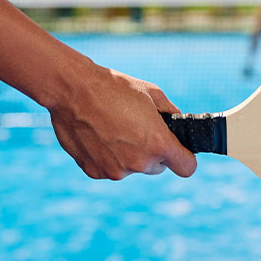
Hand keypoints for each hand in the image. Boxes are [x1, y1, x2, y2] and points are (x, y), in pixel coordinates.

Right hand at [49, 61, 196, 180]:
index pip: (186, 167)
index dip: (185, 158)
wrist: (73, 90)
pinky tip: (98, 135)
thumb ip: (171, 113)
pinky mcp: (95, 172)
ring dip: (128, 154)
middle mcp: (138, 163)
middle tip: (137, 129)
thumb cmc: (114, 88)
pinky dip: (108, 156)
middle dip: (152, 152)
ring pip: (132, 167)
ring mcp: (115, 170)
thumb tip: (177, 123)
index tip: (179, 151)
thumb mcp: (152, 93)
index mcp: (158, 143)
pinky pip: (110, 168)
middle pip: (157, 167)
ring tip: (113, 127)